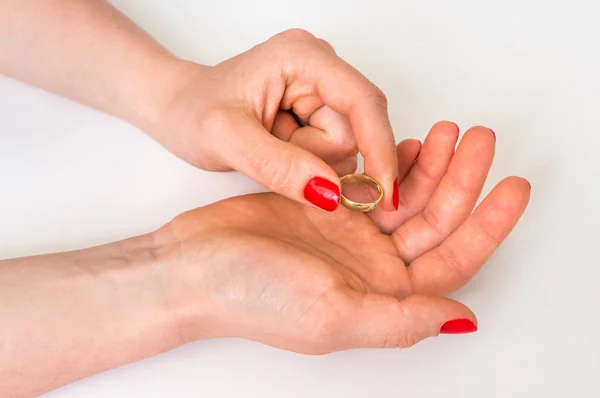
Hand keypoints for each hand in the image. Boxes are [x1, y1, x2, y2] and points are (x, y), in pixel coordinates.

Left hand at [149, 29, 398, 212]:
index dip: (379, 146)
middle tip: (271, 149)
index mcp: (302, 57)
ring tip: (270, 145)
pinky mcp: (319, 109)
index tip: (385, 193)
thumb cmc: (193, 112)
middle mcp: (320, 66)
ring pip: (346, 146)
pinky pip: (334, 151)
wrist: (179, 110)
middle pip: (355, 131)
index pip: (363, 102)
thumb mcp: (226, 140)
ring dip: (309, 161)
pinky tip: (280, 147)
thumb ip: (278, 165)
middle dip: (317, 156)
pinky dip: (308, 161)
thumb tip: (333, 191)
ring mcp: (322, 89)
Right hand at [155, 122, 529, 352]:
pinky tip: (407, 142)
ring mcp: (350, 236)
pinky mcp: (326, 207)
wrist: (193, 266)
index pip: (452, 261)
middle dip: (463, 181)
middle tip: (479, 138)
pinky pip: (373, 181)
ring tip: (448, 132)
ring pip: (407, 197)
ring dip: (432, 167)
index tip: (511, 186)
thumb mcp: (333, 316)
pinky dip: (393, 161)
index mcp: (383, 299)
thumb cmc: (252, 297)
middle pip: (436, 222)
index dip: (488, 225)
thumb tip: (462, 320)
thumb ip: (400, 320)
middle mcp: (372, 269)